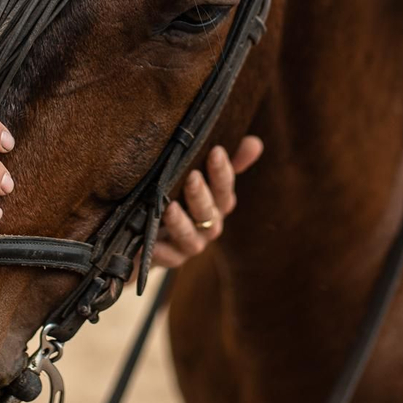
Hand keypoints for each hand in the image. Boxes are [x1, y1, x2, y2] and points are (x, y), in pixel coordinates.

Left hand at [152, 136, 263, 268]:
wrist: (147, 236)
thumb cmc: (178, 197)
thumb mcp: (198, 175)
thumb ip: (227, 161)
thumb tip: (255, 143)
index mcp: (217, 204)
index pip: (225, 187)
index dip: (222, 171)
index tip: (216, 150)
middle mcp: (208, 226)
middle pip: (209, 212)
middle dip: (201, 195)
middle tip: (192, 177)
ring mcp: (190, 244)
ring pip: (190, 236)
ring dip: (181, 223)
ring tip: (170, 208)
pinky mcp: (169, 259)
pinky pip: (168, 258)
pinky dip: (159, 251)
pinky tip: (149, 243)